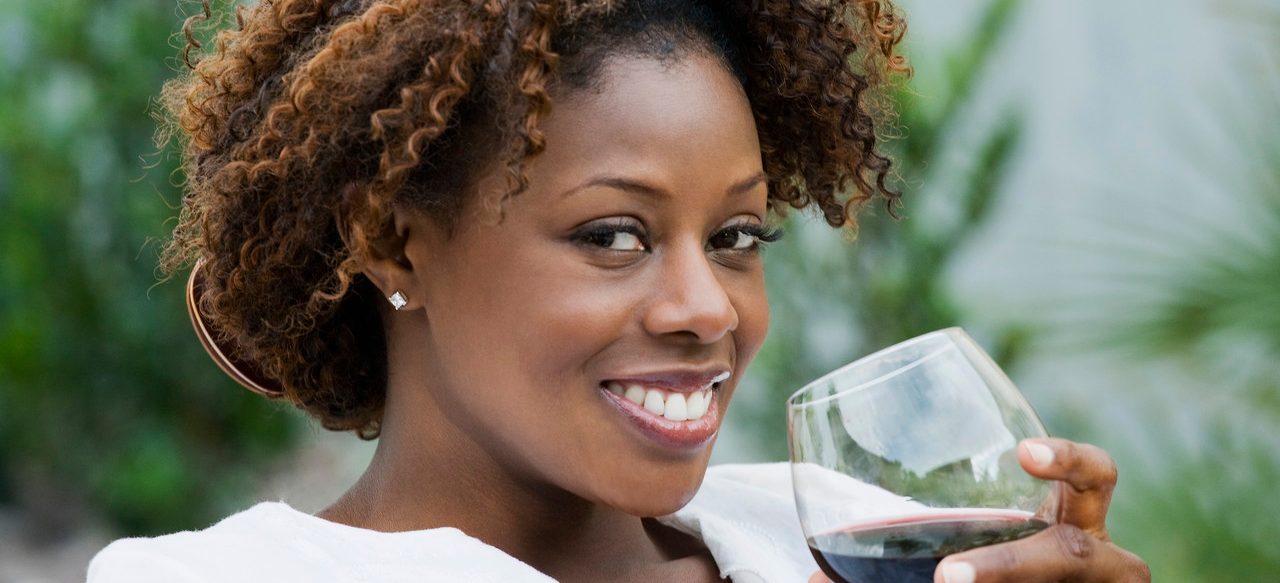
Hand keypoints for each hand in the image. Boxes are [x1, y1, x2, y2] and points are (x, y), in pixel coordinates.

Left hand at [808, 438, 1149, 582]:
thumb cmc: (1001, 566)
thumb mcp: (962, 548)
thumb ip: (900, 548)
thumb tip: (814, 581)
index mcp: (1073, 520)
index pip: (1095, 477)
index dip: (1070, 461)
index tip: (1023, 452)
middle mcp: (1098, 561)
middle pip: (1076, 556)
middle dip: (1010, 567)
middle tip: (947, 577)